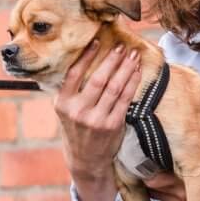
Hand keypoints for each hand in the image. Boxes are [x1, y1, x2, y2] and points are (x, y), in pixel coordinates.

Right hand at [54, 42, 140, 181]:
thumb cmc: (77, 128)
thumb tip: (85, 58)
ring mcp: (96, 119)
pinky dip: (132, 83)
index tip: (97, 41)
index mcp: (63, 104)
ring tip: (133, 56)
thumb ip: (71, 90)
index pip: (74, 73)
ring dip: (126, 69)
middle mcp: (78, 111)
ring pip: (115, 87)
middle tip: (122, 46)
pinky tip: (136, 73)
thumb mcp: (65, 110)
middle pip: (98, 79)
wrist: (86, 159)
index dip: (86, 56)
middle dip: (112, 60)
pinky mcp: (113, 125)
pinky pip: (125, 99)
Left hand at [145, 107, 199, 200]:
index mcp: (187, 179)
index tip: (142, 149)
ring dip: (154, 182)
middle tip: (144, 156)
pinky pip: (167, 200)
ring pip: (157, 194)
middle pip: (150, 185)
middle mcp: (182, 195)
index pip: (151, 175)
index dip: (144, 162)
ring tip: (155, 166)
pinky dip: (163, 190)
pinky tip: (168, 178)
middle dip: (145, 171)